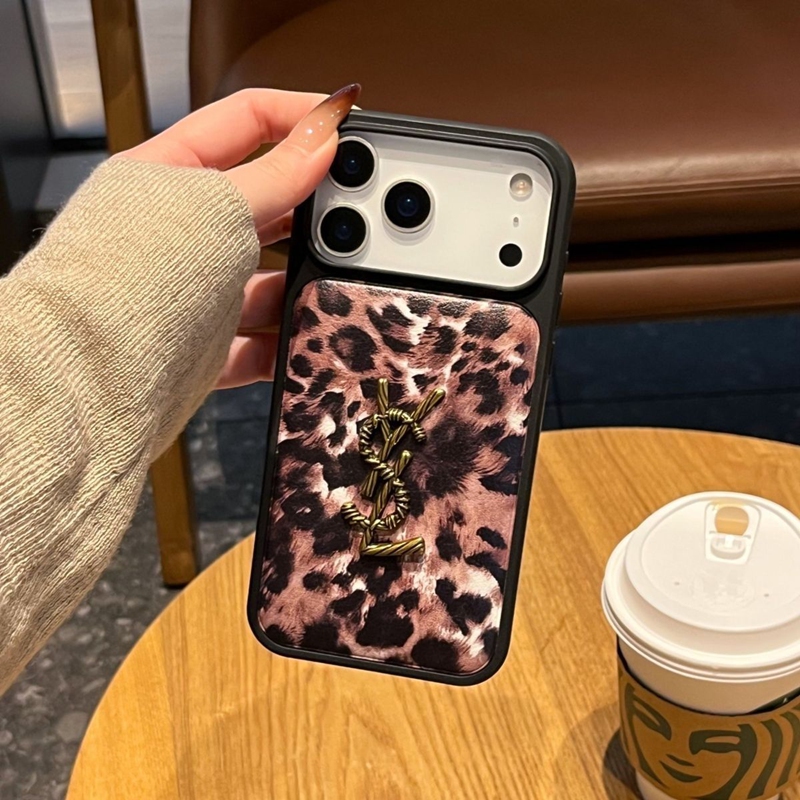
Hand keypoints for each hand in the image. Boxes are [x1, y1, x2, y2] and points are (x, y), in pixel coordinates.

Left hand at [121, 85, 360, 388]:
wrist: (92, 376)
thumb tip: (321, 137)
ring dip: (298, 288)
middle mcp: (182, 232)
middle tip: (349, 219)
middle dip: (310, 215)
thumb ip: (276, 175)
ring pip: (268, 282)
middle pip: (266, 207)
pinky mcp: (205, 345)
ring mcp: (195, 290)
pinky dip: (284, 344)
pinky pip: (260, 342)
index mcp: (169, 174)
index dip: (299, 117)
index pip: (245, 121)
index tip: (347, 127)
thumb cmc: (124, 278)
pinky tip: (301, 338)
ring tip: (324, 288)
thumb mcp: (215, 208)